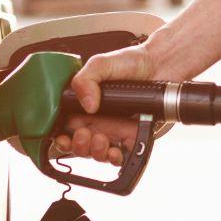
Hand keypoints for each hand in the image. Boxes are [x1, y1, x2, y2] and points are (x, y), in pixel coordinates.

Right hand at [52, 44, 159, 165]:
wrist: (160, 64)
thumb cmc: (131, 62)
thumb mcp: (100, 64)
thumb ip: (85, 80)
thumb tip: (87, 106)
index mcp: (85, 106)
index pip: (66, 128)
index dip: (61, 137)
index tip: (62, 137)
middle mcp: (98, 121)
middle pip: (80, 146)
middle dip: (79, 146)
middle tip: (85, 134)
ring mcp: (115, 130)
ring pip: (98, 153)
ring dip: (95, 152)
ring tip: (101, 139)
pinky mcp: (133, 136)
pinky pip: (122, 155)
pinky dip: (115, 158)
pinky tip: (115, 151)